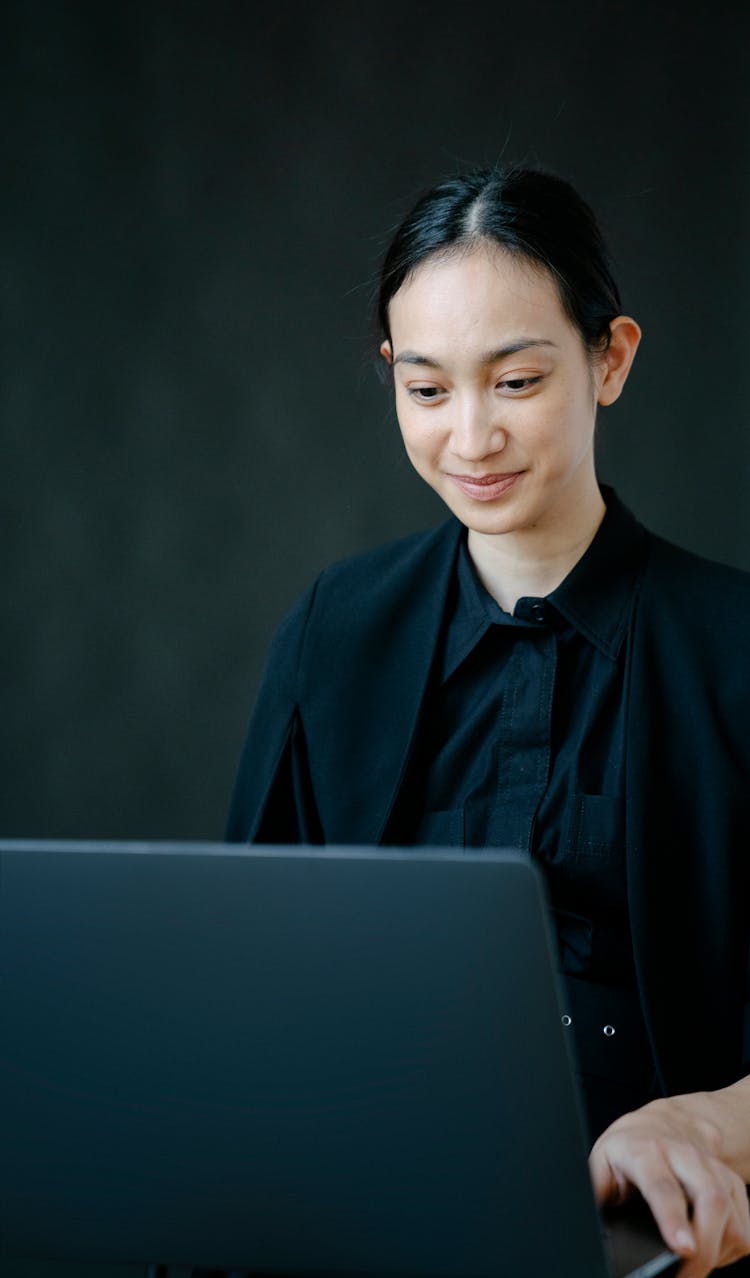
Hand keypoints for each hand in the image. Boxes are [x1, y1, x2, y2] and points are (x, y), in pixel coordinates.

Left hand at [589, 1093, 749, 1275]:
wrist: (666, 1124)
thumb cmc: (630, 1148)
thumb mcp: (601, 1161)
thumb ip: (594, 1191)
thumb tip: (578, 1222)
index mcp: (645, 1150)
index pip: (662, 1185)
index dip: (673, 1218)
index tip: (681, 1248)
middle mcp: (685, 1157)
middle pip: (709, 1200)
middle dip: (706, 1247)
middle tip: (688, 1276)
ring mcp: (713, 1171)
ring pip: (732, 1217)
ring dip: (717, 1254)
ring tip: (691, 1271)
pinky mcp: (733, 1187)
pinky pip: (744, 1229)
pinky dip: (729, 1251)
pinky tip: (708, 1252)